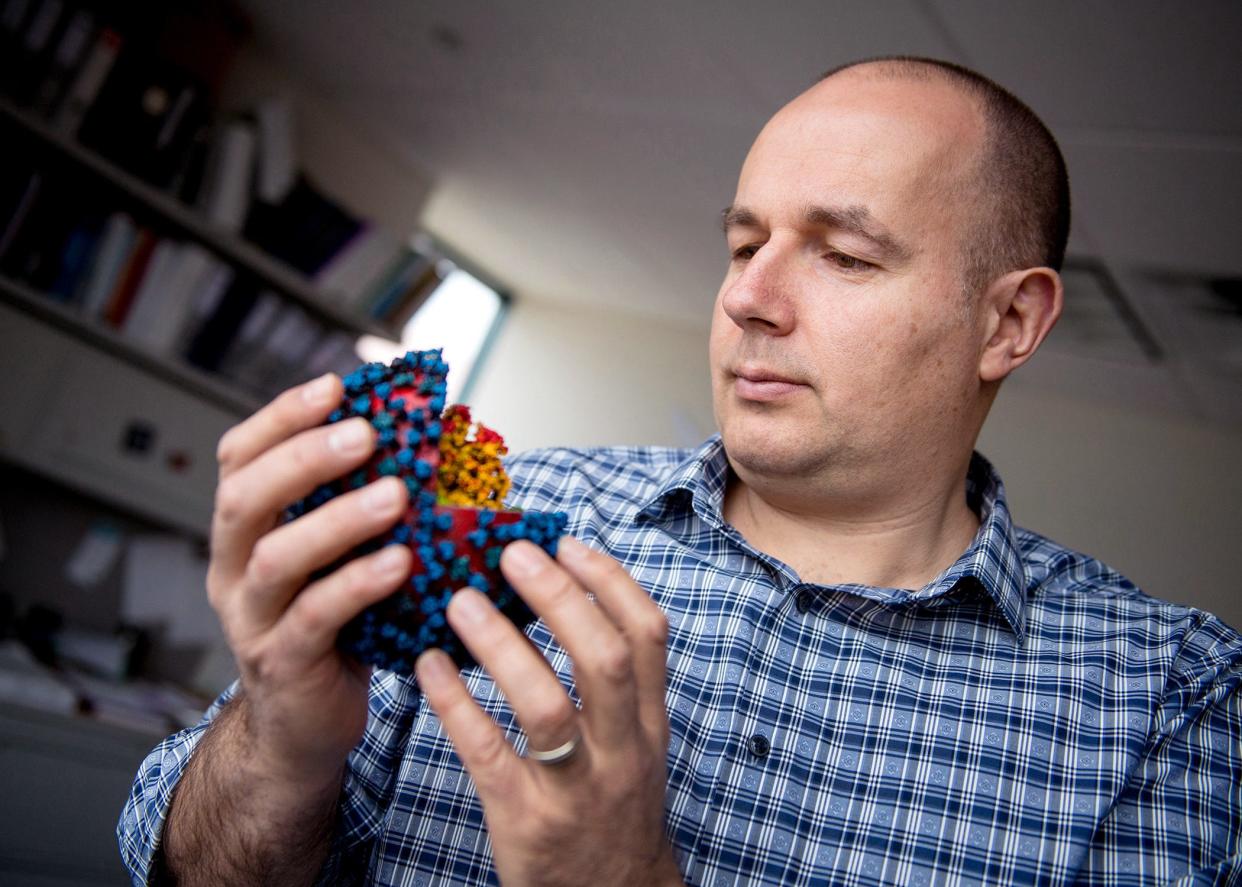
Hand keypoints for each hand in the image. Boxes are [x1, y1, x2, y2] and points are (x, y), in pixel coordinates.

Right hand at [207, 373, 411, 781]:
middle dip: (304, 458)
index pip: (239, 458)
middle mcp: (233, 571)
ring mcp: (252, 619)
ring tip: (396, 495)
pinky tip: (399, 564)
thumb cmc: (335, 629)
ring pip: (276, 559)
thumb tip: (426, 445)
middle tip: (367, 434)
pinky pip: (314, 618)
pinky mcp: (282, 663)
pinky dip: (356, 584)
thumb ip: (358, 510)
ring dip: (338, 520)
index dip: (280, 418)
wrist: (304, 727)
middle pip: (244, 499)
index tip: (333, 386)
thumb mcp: (337, 560)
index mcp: (244, 534)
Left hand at [415, 536, 681, 886]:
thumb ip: (610, 689)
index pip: (648, 637)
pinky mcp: (527, 823)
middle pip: (606, 659)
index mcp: (649, 725)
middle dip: (561, 597)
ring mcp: (576, 790)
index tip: (568, 542)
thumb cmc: (609, 812)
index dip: (610, 581)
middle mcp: (622, 753)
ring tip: (459, 601)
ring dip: (501, 645)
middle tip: (511, 553)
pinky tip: (428, 667)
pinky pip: (488, 755)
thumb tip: (558, 602)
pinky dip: (456, 704)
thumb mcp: (632, 749)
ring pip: (547, 706)